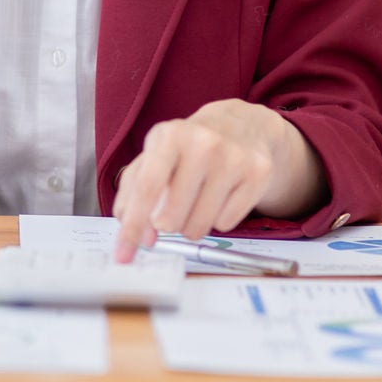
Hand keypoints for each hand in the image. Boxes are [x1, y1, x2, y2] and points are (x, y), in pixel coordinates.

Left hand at [110, 99, 322, 262]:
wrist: (240, 125)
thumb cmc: (189, 147)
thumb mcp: (154, 156)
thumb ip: (135, 193)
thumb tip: (139, 234)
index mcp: (169, 135)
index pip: (147, 189)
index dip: (133, 226)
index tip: (124, 255)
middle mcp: (203, 143)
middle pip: (172, 217)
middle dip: (166, 225)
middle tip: (171, 211)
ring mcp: (233, 158)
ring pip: (200, 226)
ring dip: (191, 225)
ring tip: (196, 201)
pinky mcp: (258, 174)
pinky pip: (226, 224)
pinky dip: (217, 219)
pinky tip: (220, 196)